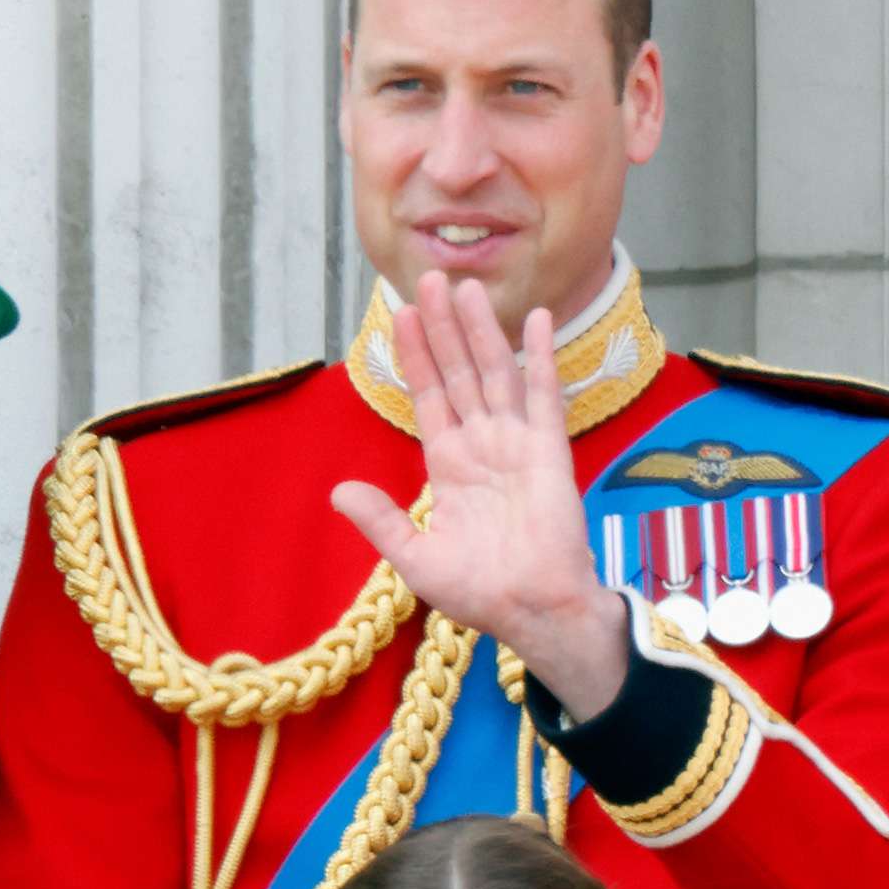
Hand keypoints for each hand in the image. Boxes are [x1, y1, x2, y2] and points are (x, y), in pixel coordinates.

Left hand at [333, 272, 626, 718]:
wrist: (533, 610)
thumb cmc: (480, 593)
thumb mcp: (415, 558)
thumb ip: (381, 521)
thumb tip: (338, 492)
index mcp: (449, 467)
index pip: (429, 397)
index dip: (416, 356)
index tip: (401, 314)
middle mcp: (482, 446)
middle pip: (459, 373)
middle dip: (443, 328)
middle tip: (431, 279)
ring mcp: (517, 444)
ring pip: (495, 373)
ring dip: (481, 330)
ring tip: (467, 286)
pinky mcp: (550, 450)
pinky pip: (544, 395)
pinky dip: (541, 357)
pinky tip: (537, 320)